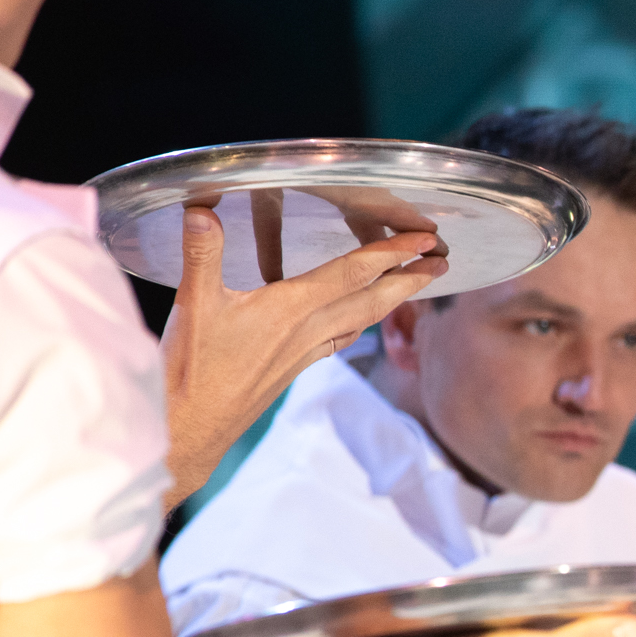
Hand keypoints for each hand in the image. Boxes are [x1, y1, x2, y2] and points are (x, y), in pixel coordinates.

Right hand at [160, 204, 448, 501]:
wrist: (192, 430)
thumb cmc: (192, 370)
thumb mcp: (192, 302)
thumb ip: (202, 252)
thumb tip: (202, 206)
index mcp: (291, 309)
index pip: (353, 273)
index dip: (392, 254)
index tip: (427, 241)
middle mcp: (309, 331)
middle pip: (372, 300)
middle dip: (410, 279)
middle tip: (443, 262)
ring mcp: (305, 352)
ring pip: (361, 321)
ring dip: (391, 300)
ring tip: (414, 285)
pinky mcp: (296, 368)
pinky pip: (341, 339)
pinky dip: (359, 323)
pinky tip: (361, 321)